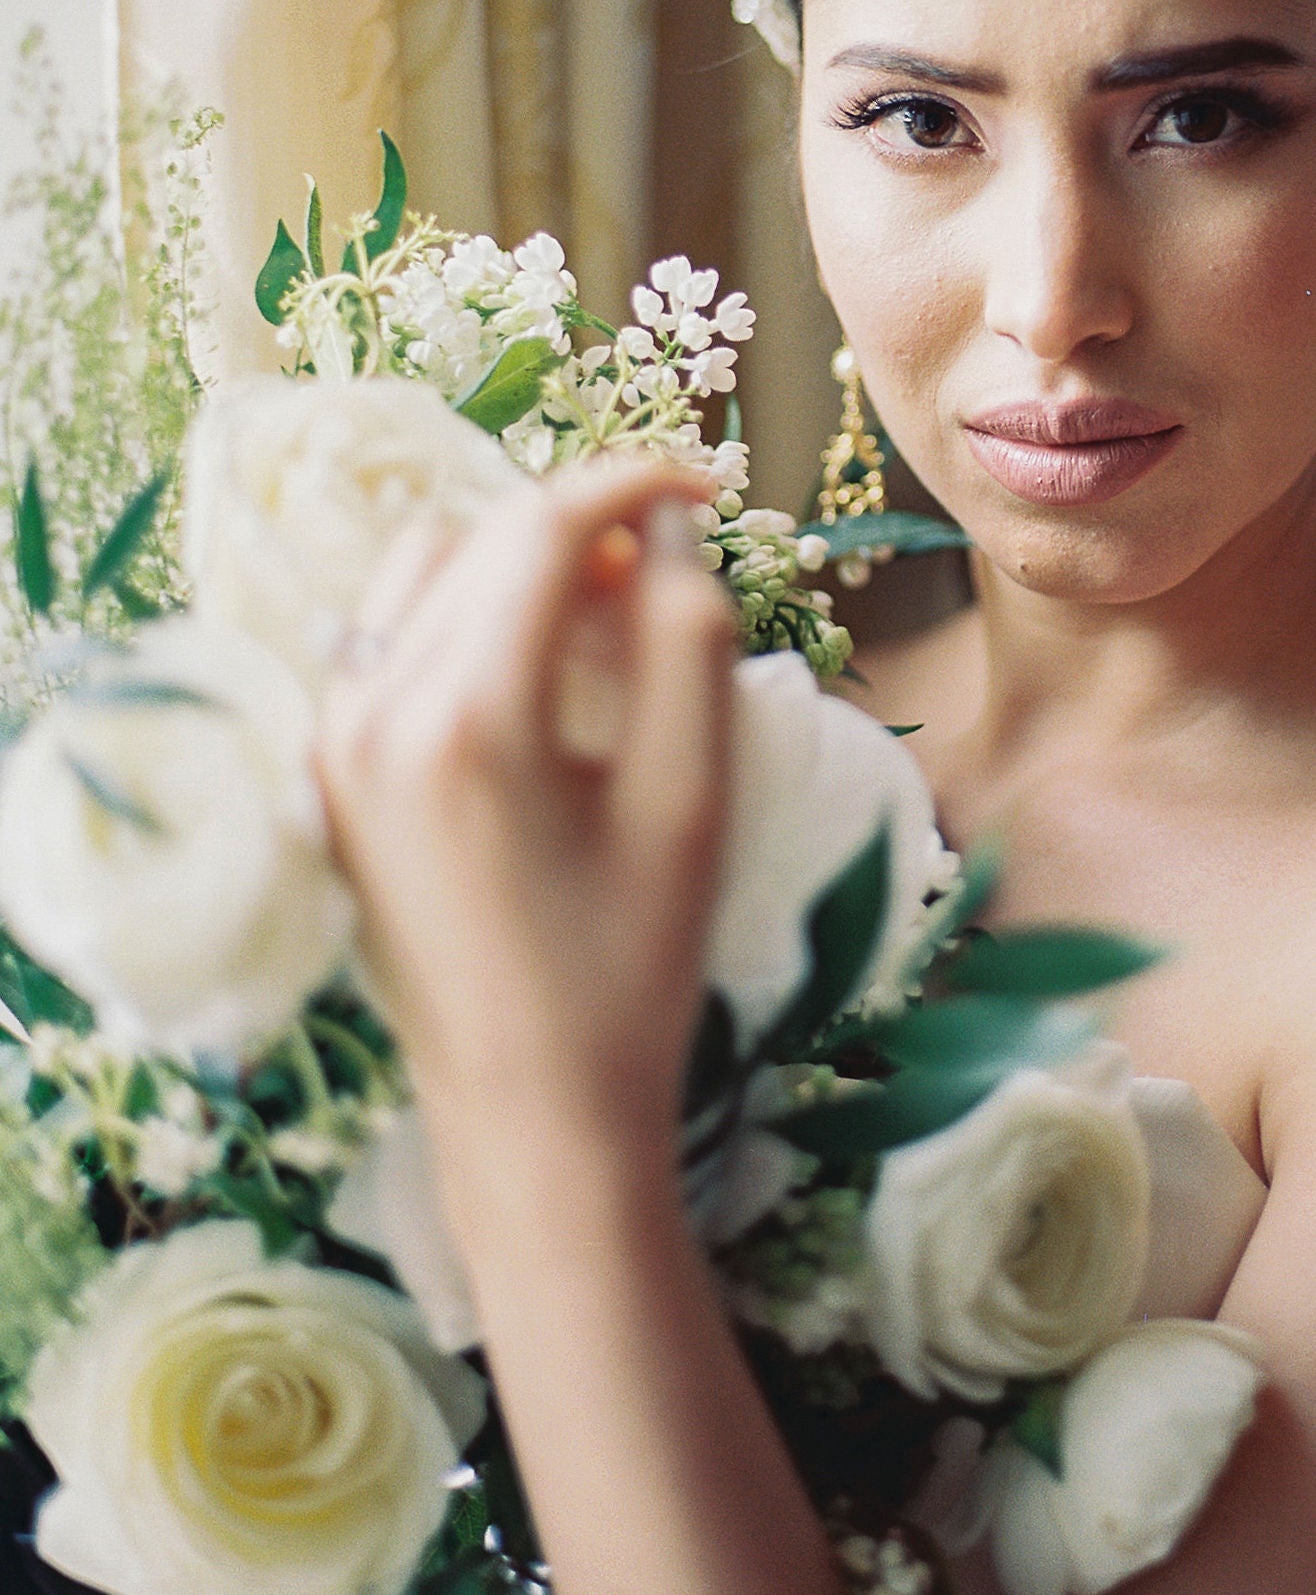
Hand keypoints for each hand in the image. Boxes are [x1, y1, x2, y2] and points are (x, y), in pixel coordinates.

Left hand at [318, 458, 737, 1188]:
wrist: (531, 1113)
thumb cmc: (630, 968)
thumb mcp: (689, 800)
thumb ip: (687, 640)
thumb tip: (669, 528)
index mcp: (465, 716)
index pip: (540, 526)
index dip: (630, 481)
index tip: (705, 487)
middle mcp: (374, 710)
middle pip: (475, 535)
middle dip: (576, 522)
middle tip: (666, 567)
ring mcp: (336, 743)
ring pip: (420, 573)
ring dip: (513, 562)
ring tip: (601, 620)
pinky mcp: (331, 775)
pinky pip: (388, 636)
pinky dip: (462, 615)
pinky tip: (532, 672)